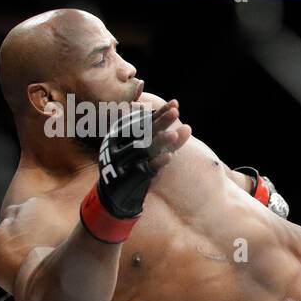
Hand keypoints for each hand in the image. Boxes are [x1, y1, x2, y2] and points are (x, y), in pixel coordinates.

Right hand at [96, 99, 190, 218]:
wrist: (116, 197)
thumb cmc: (134, 168)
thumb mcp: (149, 154)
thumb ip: (166, 140)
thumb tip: (185, 124)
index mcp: (117, 134)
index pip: (141, 120)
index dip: (159, 113)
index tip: (175, 104)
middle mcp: (115, 146)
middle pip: (141, 131)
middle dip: (159, 121)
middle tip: (176, 112)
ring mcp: (119, 162)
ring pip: (142, 149)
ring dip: (159, 141)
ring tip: (174, 135)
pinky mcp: (125, 178)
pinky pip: (143, 169)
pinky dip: (156, 162)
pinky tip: (169, 157)